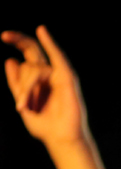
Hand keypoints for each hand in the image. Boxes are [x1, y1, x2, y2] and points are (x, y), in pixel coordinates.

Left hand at [3, 27, 88, 147]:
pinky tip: (41, 30)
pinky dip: (50, 44)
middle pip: (31, 57)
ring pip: (34, 69)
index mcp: (39, 81)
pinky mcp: (67, 79)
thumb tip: (11, 60)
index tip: (3, 36)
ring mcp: (59, 76)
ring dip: (26, 88)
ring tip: (24, 106)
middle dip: (18, 41)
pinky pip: (57, 58)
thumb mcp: (22, 103)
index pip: (28, 57)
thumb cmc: (44, 125)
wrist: (60, 138)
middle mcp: (50, 75)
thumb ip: (16, 84)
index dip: (18, 43)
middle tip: (3, 36)